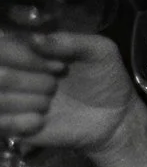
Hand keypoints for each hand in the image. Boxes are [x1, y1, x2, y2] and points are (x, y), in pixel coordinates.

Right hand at [0, 32, 145, 155]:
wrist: (116, 118)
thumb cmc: (105, 79)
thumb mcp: (99, 51)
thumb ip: (69, 41)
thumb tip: (34, 39)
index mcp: (27, 51)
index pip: (3, 48)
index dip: (27, 57)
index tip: (58, 67)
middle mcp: (12, 74)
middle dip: (30, 80)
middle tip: (54, 86)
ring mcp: (10, 101)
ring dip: (26, 101)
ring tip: (48, 103)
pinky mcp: (12, 127)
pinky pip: (0, 123)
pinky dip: (18, 122)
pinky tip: (40, 120)